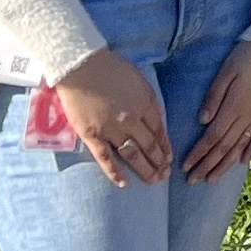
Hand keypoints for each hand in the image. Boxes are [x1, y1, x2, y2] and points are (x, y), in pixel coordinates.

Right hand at [52, 46, 175, 185]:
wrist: (80, 66)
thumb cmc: (110, 68)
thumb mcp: (139, 79)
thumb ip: (150, 99)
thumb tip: (158, 118)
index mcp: (145, 104)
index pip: (159, 131)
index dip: (165, 147)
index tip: (169, 159)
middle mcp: (131, 120)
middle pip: (149, 146)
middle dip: (159, 162)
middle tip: (164, 176)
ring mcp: (111, 129)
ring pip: (132, 154)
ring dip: (144, 169)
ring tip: (153, 181)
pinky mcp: (92, 135)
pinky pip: (106, 158)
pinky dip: (115, 172)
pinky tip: (124, 183)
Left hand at [184, 39, 250, 180]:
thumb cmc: (247, 55)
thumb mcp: (225, 72)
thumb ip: (213, 97)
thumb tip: (202, 121)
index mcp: (234, 106)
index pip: (212, 137)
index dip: (199, 154)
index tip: (186, 166)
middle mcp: (248, 116)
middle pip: (224, 147)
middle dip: (207, 165)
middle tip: (193, 180)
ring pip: (241, 147)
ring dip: (225, 165)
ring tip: (212, 179)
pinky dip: (250, 151)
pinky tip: (242, 162)